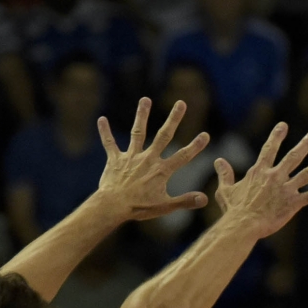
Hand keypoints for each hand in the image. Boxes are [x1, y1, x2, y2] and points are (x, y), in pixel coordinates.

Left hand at [95, 97, 212, 220]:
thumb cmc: (139, 208)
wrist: (113, 206)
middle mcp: (148, 159)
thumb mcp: (165, 206)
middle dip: (174, 119)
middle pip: (163, 136)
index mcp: (161, 170)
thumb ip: (185, 201)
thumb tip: (205, 199)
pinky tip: (102, 119)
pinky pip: (110, 143)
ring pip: (138, 132)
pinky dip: (105, 132)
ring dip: (142, 115)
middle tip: (181, 103)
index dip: (195, 146)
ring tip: (145, 99)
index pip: (183, 156)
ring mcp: (131, 157)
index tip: (205, 135)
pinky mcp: (115, 160)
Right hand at [212, 122, 307, 239]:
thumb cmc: (233, 210)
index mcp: (259, 172)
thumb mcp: (226, 190)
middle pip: (294, 156)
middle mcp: (275, 176)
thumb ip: (224, 174)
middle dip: (306, 144)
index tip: (284, 125)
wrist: (243, 225)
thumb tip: (218, 161)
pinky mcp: (294, 204)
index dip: (276, 136)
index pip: (269, 149)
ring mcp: (286, 189)